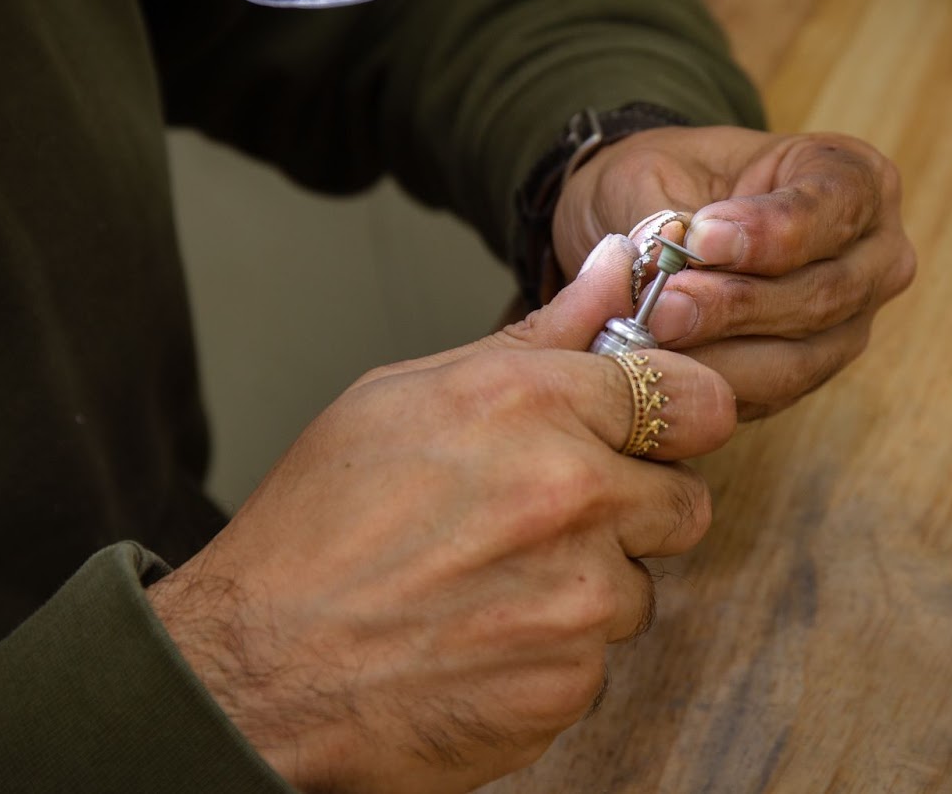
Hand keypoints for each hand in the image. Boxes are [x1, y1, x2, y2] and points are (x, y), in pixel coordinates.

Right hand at [148, 239, 735, 792]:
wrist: (256, 669)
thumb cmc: (318, 525)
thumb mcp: (409, 395)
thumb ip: (539, 336)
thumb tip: (620, 267)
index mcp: (533, 405)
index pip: (694, 397)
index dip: (680, 415)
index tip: (661, 431)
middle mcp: (572, 495)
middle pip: (686, 501)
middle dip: (636, 509)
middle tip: (554, 518)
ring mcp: (577, 598)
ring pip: (638, 587)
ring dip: (587, 588)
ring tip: (492, 585)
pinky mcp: (568, 684)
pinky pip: (597, 662)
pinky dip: (552, 656)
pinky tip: (480, 639)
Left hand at [552, 126, 914, 418]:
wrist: (666, 226)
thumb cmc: (676, 179)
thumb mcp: (662, 172)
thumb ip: (666, 219)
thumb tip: (658, 259)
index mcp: (855, 179)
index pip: (834, 207)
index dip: (771, 229)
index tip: (704, 236)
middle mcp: (875, 256)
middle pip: (825, 294)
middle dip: (737, 305)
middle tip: (664, 306)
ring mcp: (852, 325)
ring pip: (800, 358)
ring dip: (720, 354)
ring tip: (653, 337)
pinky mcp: (813, 376)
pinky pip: (769, 396)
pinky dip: (710, 385)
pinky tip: (661, 369)